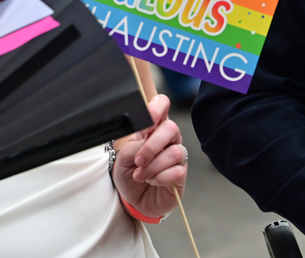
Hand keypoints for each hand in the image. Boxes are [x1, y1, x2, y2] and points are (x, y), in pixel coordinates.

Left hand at [112, 94, 186, 219]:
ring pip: (174, 152)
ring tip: (141, 175)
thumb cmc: (129, 173)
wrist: (133, 199)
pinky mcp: (181, 175)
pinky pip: (177, 171)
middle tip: (138, 160)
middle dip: (152, 146)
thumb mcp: (123, 157)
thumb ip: (135, 146)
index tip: (146, 124)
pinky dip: (160, 178)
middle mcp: (167, 139)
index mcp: (152, 128)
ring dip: (153, 166)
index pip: (162, 105)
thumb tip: (147, 140)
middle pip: (171, 128)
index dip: (156, 109)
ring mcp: (176, 156)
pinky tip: (153, 181)